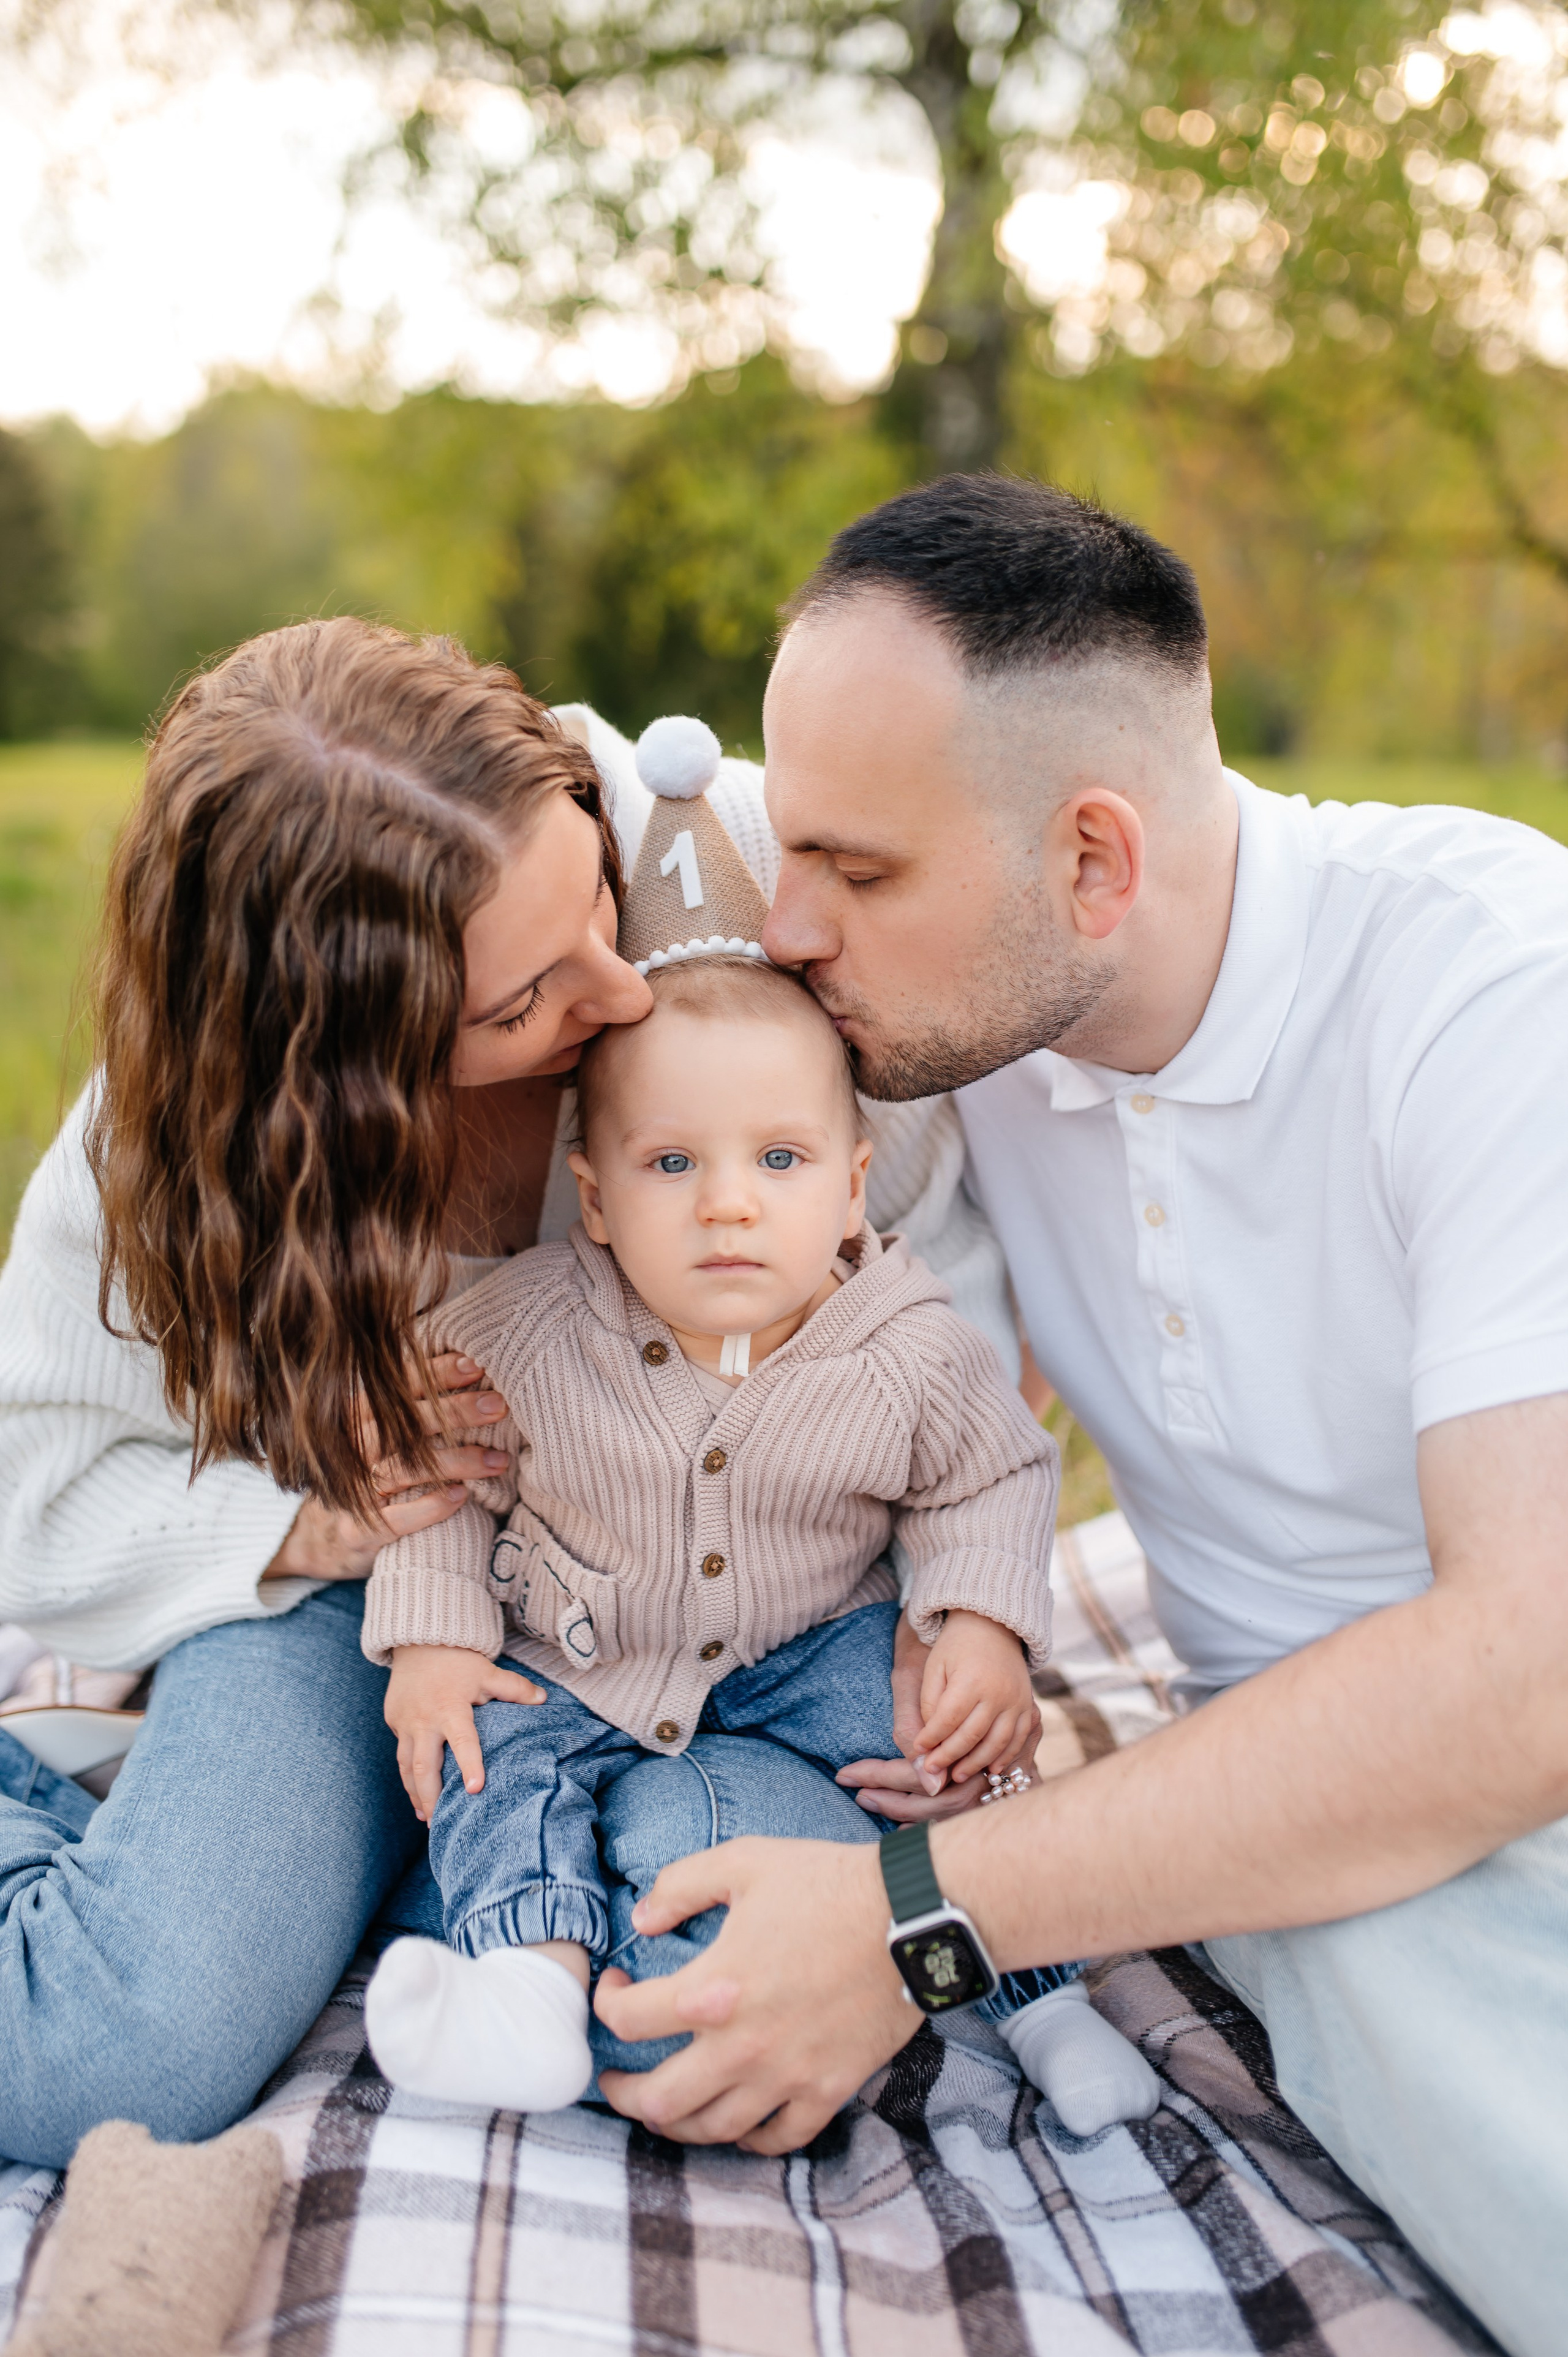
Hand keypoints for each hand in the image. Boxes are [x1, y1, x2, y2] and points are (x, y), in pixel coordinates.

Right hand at [262, 1353, 511, 1581]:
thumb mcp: (376, 1436)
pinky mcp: (359, 1530)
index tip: (476, 1365)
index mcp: (358, 1417)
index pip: (399, 1387)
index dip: (437, 1374)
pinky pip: (396, 1518)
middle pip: (406, 1424)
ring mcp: (353, 1491)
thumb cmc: (365, 1476)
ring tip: (497, 1460)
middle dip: (455, 1412)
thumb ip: (409, 1408)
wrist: (317, 1539)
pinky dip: (430, 1506)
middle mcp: (353, 1449)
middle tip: (498, 1406)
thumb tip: (472, 1372)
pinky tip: (460, 1497)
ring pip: (405, 1469)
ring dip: (455, 1462)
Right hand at [384, 1643, 544, 1821]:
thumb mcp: (487, 1671)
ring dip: (415, 1793)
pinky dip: (406, 1776)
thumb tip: (544, 1699)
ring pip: (406, 1765)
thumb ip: (514, 1688)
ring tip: (425, 1817)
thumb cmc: (457, 1659)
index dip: (469, 1764)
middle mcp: (424, 1719)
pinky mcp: (393, 1720)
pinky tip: (415, 1793)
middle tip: (438, 1823)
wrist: (418, 1640)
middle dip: (430, 1797)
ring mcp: (405, 1722)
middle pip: (423, 1765)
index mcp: (451, 1707)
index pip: (462, 1740)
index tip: (476, 1790)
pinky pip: (400, 1753)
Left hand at [595, 1837, 915, 2150]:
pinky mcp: (828, 2090)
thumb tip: (641, 1919)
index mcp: (712, 1990)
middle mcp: (742, 2047)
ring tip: (664, 2107)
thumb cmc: (826, 1882)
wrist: (911, 1915)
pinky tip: (737, 2123)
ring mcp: (786, 2076)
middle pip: (658, 2101)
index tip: (615, 1988)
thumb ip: (680, 1885)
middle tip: (614, 2080)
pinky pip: (778, 2139)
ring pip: (712, 2130)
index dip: (606, 2005)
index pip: (629, 2022)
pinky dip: (749, 2139)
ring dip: (676, 2124)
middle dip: (623, 2094)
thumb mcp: (743, 1862)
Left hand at [914, 1610, 1039, 1786]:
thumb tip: (927, 1743)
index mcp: (970, 1680)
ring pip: (997, 1743)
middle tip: (933, 1771)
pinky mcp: (1027, 1706)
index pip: (948, 1720)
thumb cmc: (955, 1647)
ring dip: (976, 1763)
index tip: (920, 1752)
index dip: (932, 1739)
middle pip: (972, 1736)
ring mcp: (1016, 1700)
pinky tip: (991, 1769)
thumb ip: (929, 1704)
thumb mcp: (935, 1668)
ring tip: (957, 1775)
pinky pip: (1018, 1738)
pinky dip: (1005, 1757)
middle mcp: (997, 1692)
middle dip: (949, 1757)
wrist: (993, 1626)